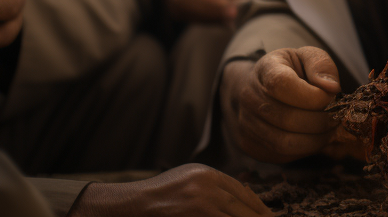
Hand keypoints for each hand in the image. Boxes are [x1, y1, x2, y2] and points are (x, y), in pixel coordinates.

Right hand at [69, 163, 269, 215]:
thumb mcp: (188, 182)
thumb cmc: (157, 197)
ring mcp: (200, 201)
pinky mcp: (194, 212)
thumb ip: (214, 189)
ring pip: (236, 216)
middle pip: (245, 208)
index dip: (259, 210)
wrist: (128, 205)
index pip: (243, 194)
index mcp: (208, 174)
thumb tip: (245, 202)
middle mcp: (207, 183)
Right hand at [225, 47, 339, 163]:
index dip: (311, 96)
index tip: (331, 96)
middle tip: (336, 117)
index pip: (281, 85)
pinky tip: (315, 137)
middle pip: (286, 118)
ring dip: (316, 140)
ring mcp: (247, 125)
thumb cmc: (290, 71)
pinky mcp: (251, 146)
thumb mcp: (307, 57)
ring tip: (329, 129)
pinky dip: (305, 149)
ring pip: (285, 143)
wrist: (260, 88)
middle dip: (320, 121)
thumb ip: (321, 65)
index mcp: (265, 70)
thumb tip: (332, 88)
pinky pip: (283, 155)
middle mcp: (250, 98)